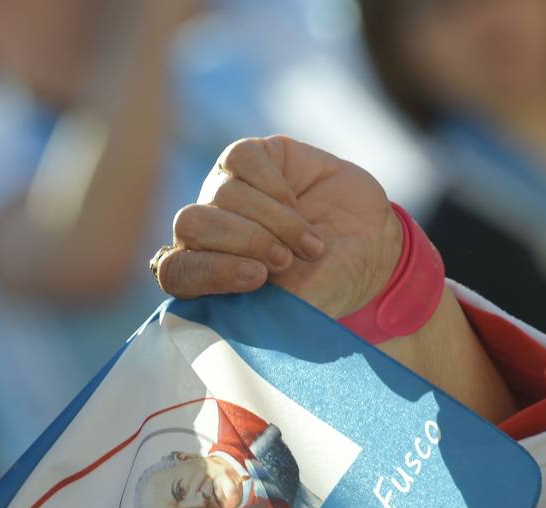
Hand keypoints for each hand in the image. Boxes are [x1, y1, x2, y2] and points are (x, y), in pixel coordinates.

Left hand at [152, 135, 401, 319]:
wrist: (369, 242)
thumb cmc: (328, 280)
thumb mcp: (304, 304)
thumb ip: (271, 308)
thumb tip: (247, 312)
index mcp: (204, 274)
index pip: (176, 271)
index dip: (209, 272)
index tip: (256, 278)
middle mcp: (205, 231)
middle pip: (189, 224)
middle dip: (243, 241)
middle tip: (284, 260)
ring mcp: (223, 190)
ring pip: (222, 193)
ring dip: (273, 220)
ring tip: (308, 244)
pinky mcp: (248, 157)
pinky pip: (241, 159)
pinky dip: (272, 184)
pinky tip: (296, 202)